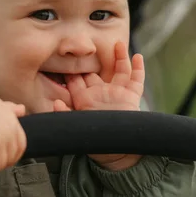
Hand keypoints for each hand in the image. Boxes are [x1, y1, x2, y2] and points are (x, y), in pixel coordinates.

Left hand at [53, 41, 144, 170]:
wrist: (117, 152)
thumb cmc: (94, 141)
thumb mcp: (77, 126)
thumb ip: (66, 115)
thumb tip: (56, 103)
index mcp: (85, 99)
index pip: (77, 79)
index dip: (72, 68)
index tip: (68, 53)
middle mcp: (100, 93)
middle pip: (97, 70)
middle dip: (95, 57)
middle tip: (92, 43)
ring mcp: (117, 94)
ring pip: (119, 70)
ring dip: (120, 57)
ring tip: (118, 44)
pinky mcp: (131, 97)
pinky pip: (137, 80)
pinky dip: (139, 68)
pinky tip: (138, 56)